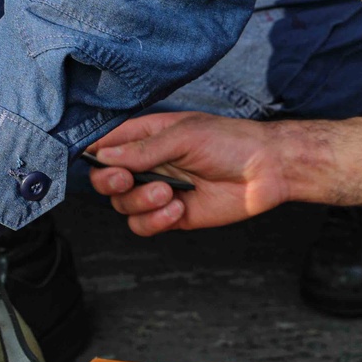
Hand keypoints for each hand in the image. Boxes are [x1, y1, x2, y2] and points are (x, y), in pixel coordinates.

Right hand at [88, 110, 361, 234]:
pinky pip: (145, 226)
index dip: (94, 155)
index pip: (105, 145)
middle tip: (125, 181)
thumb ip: (141, 150)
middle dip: (111, 183)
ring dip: (140, 202)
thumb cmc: (230, 142)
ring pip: (123, 206)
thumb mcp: (183, 136)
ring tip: (168, 193)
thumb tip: (103, 156)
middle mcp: (148, 164)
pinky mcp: (173, 216)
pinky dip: (154, 221)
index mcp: (146, 136)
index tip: (94, 161)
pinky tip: (176, 210)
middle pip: (106, 180)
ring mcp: (159, 191)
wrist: (267, 170)